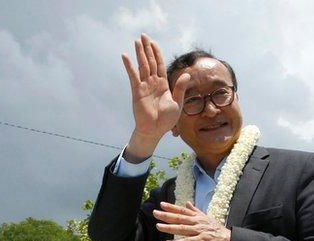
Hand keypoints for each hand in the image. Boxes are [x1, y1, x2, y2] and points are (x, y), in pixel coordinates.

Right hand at [121, 34, 190, 161]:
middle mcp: (153, 83)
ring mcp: (144, 86)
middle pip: (150, 62)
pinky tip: (125, 56)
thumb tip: (187, 74)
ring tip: (137, 41)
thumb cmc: (166, 120)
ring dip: (140, 53)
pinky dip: (129, 66)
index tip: (153, 43)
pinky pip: (133, 76)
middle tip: (143, 36)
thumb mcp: (177, 103)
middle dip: (147, 49)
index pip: (159, 65)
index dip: (157, 53)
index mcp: (163, 84)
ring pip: (142, 66)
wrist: (155, 131)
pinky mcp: (137, 91)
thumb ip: (180, 88)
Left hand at [154, 201, 231, 240]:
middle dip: (166, 215)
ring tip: (158, 226)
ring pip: (182, 229)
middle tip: (155, 213)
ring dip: (169, 228)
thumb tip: (187, 203)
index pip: (182, 211)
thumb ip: (195, 211)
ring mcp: (199, 231)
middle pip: (179, 218)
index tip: (161, 204)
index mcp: (198, 217)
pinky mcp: (201, 240)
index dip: (172, 207)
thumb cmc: (217, 230)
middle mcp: (197, 222)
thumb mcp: (206, 218)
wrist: (229, 240)